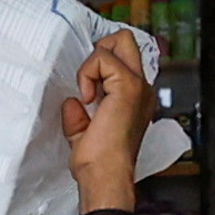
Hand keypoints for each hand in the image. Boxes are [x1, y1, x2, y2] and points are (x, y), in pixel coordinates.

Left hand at [63, 38, 157, 213]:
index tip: (85, 87)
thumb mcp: (84, 134)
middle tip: (88, 77)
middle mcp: (141, 88)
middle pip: (126, 40)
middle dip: (101, 49)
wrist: (106, 175)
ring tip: (87, 93)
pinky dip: (88, 73)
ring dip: (93, 63)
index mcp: (134, 98)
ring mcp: (138, 85)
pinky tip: (87, 98)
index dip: (99, 64)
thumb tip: (72, 102)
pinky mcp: (128, 85)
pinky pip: (103, 59)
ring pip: (118, 41)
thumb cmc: (99, 163)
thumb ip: (79, 115)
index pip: (122, 60)